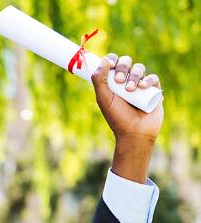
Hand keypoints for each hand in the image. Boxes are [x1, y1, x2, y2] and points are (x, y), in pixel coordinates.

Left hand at [91, 54, 162, 183]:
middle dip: (123, 67)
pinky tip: (142, 87)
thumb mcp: (103, 98)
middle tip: (119, 81)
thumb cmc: (116, 116)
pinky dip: (148, 80)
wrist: (134, 132)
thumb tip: (104, 60)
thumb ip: (99, 79)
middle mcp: (126, 80)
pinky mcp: (154, 89)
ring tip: (130, 90)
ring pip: (139, 68)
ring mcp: (140, 84)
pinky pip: (152, 77)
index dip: (111, 59)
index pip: (112, 62)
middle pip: (126, 61)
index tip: (110, 64)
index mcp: (111, 81)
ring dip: (134, 75)